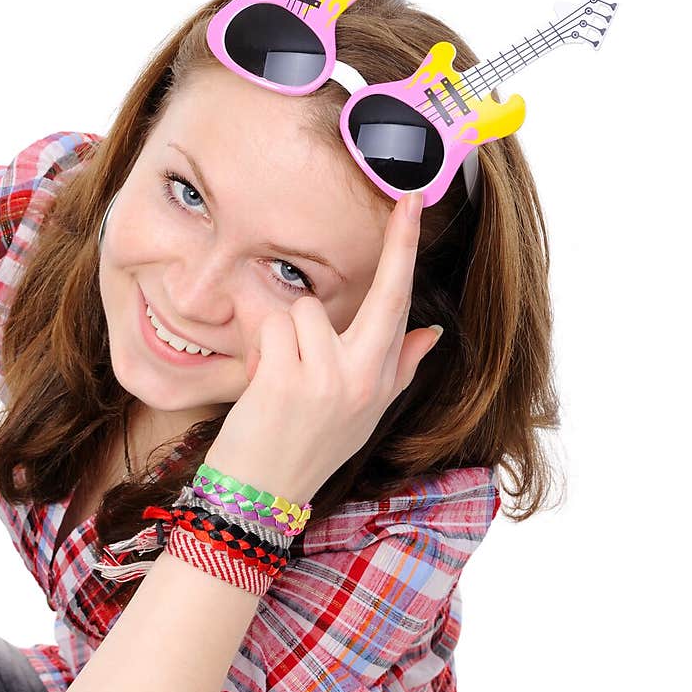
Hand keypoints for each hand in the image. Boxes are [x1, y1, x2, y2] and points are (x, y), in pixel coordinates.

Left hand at [203, 191, 440, 503]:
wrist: (260, 495)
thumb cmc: (306, 448)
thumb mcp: (363, 415)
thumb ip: (397, 369)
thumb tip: (431, 333)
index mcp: (380, 383)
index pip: (403, 309)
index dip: (408, 254)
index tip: (414, 206)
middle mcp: (363, 380)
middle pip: (384, 297)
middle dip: (398, 243)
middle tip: (408, 197)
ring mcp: (327, 379)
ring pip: (303, 310)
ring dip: (282, 335)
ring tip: (276, 375)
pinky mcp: (286, 378)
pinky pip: (272, 328)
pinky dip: (259, 350)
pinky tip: (260, 384)